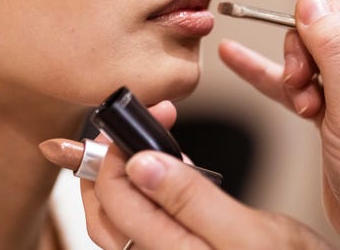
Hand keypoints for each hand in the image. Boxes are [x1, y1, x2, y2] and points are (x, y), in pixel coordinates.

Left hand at [82, 146, 332, 248]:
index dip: (115, 154)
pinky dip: (145, 191)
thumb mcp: (251, 233)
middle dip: (112, 160)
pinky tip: (169, 170)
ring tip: (155, 141)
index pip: (114, 200)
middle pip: (105, 210)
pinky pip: (143, 222)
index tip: (136, 122)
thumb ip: (191, 200)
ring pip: (120, 216)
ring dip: (127, 172)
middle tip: (134, 125)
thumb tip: (140, 164)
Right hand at [219, 0, 339, 230]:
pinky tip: (233, 56)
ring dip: (285, 73)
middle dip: (300, 56)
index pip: (338, 11)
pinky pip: (288, 84)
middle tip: (303, 85)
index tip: (305, 46)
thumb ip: (332, 50)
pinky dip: (260, 74)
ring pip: (301, 59)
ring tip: (293, 96)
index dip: (317, 23)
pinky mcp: (328, 112)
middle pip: (317, 33)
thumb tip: (310, 4)